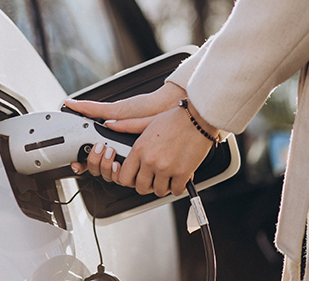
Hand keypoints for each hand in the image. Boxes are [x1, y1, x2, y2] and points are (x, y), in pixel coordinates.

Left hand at [67, 83, 218, 195]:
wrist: (199, 118)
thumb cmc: (175, 119)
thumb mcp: (147, 121)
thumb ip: (126, 125)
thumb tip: (109, 125)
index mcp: (139, 149)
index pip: (124, 177)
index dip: (129, 180)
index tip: (134, 178)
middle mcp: (150, 161)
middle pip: (140, 187)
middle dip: (146, 185)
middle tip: (152, 179)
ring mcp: (166, 168)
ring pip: (158, 191)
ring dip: (162, 186)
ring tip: (166, 177)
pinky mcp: (182, 173)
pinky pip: (175, 190)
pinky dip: (177, 187)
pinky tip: (178, 178)